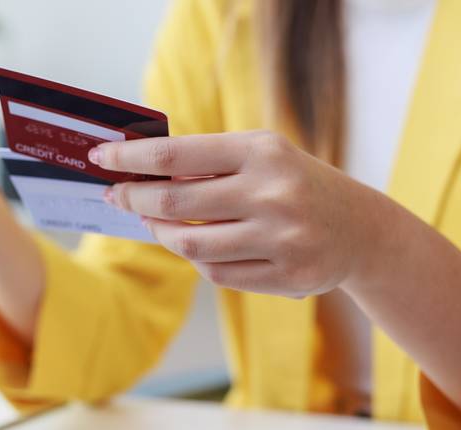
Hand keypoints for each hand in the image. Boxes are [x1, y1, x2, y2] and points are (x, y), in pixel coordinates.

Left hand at [89, 131, 386, 297]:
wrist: (361, 228)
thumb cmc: (294, 183)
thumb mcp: (260, 156)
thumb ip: (205, 163)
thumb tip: (137, 172)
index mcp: (261, 152)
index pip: (176, 155)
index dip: (130, 158)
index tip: (99, 158)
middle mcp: (271, 194)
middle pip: (174, 203)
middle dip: (134, 199)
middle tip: (117, 194)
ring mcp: (280, 238)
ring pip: (189, 245)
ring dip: (159, 233)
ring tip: (150, 221)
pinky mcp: (286, 276)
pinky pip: (216, 273)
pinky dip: (195, 258)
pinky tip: (191, 243)